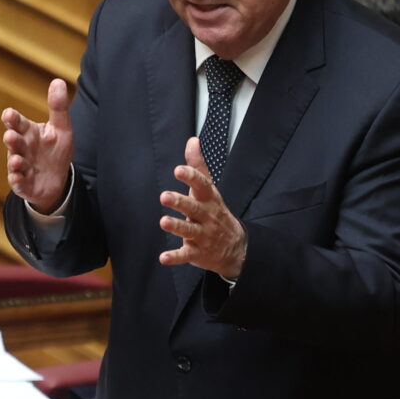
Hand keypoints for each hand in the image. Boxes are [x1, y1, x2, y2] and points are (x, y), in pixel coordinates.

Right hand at [2, 79, 73, 213]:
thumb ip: (58, 107)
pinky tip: (18, 177)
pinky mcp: (23, 184)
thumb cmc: (56, 150)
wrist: (57, 180)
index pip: (18, 123)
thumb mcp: (61, 129)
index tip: (9, 114)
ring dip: (15, 161)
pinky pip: (17, 182)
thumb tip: (58, 81)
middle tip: (10, 136)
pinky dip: (17, 180)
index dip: (12, 119)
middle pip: (14, 142)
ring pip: (14, 162)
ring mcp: (20, 166)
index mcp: (29, 132)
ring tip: (17, 160)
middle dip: (11, 139)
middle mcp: (21, 148)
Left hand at [158, 137, 246, 277]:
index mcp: (209, 199)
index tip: (178, 170)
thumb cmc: (215, 212)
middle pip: (193, 208)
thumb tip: (192, 140)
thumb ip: (198, 166)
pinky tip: (163, 257)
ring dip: (177, 226)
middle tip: (164, 196)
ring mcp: (202, 235)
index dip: (191, 177)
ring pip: (189, 230)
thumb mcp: (209, 189)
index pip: (202, 185)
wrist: (235, 247)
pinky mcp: (197, 252)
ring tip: (163, 221)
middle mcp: (206, 216)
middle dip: (180, 202)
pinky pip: (186, 255)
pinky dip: (175, 257)